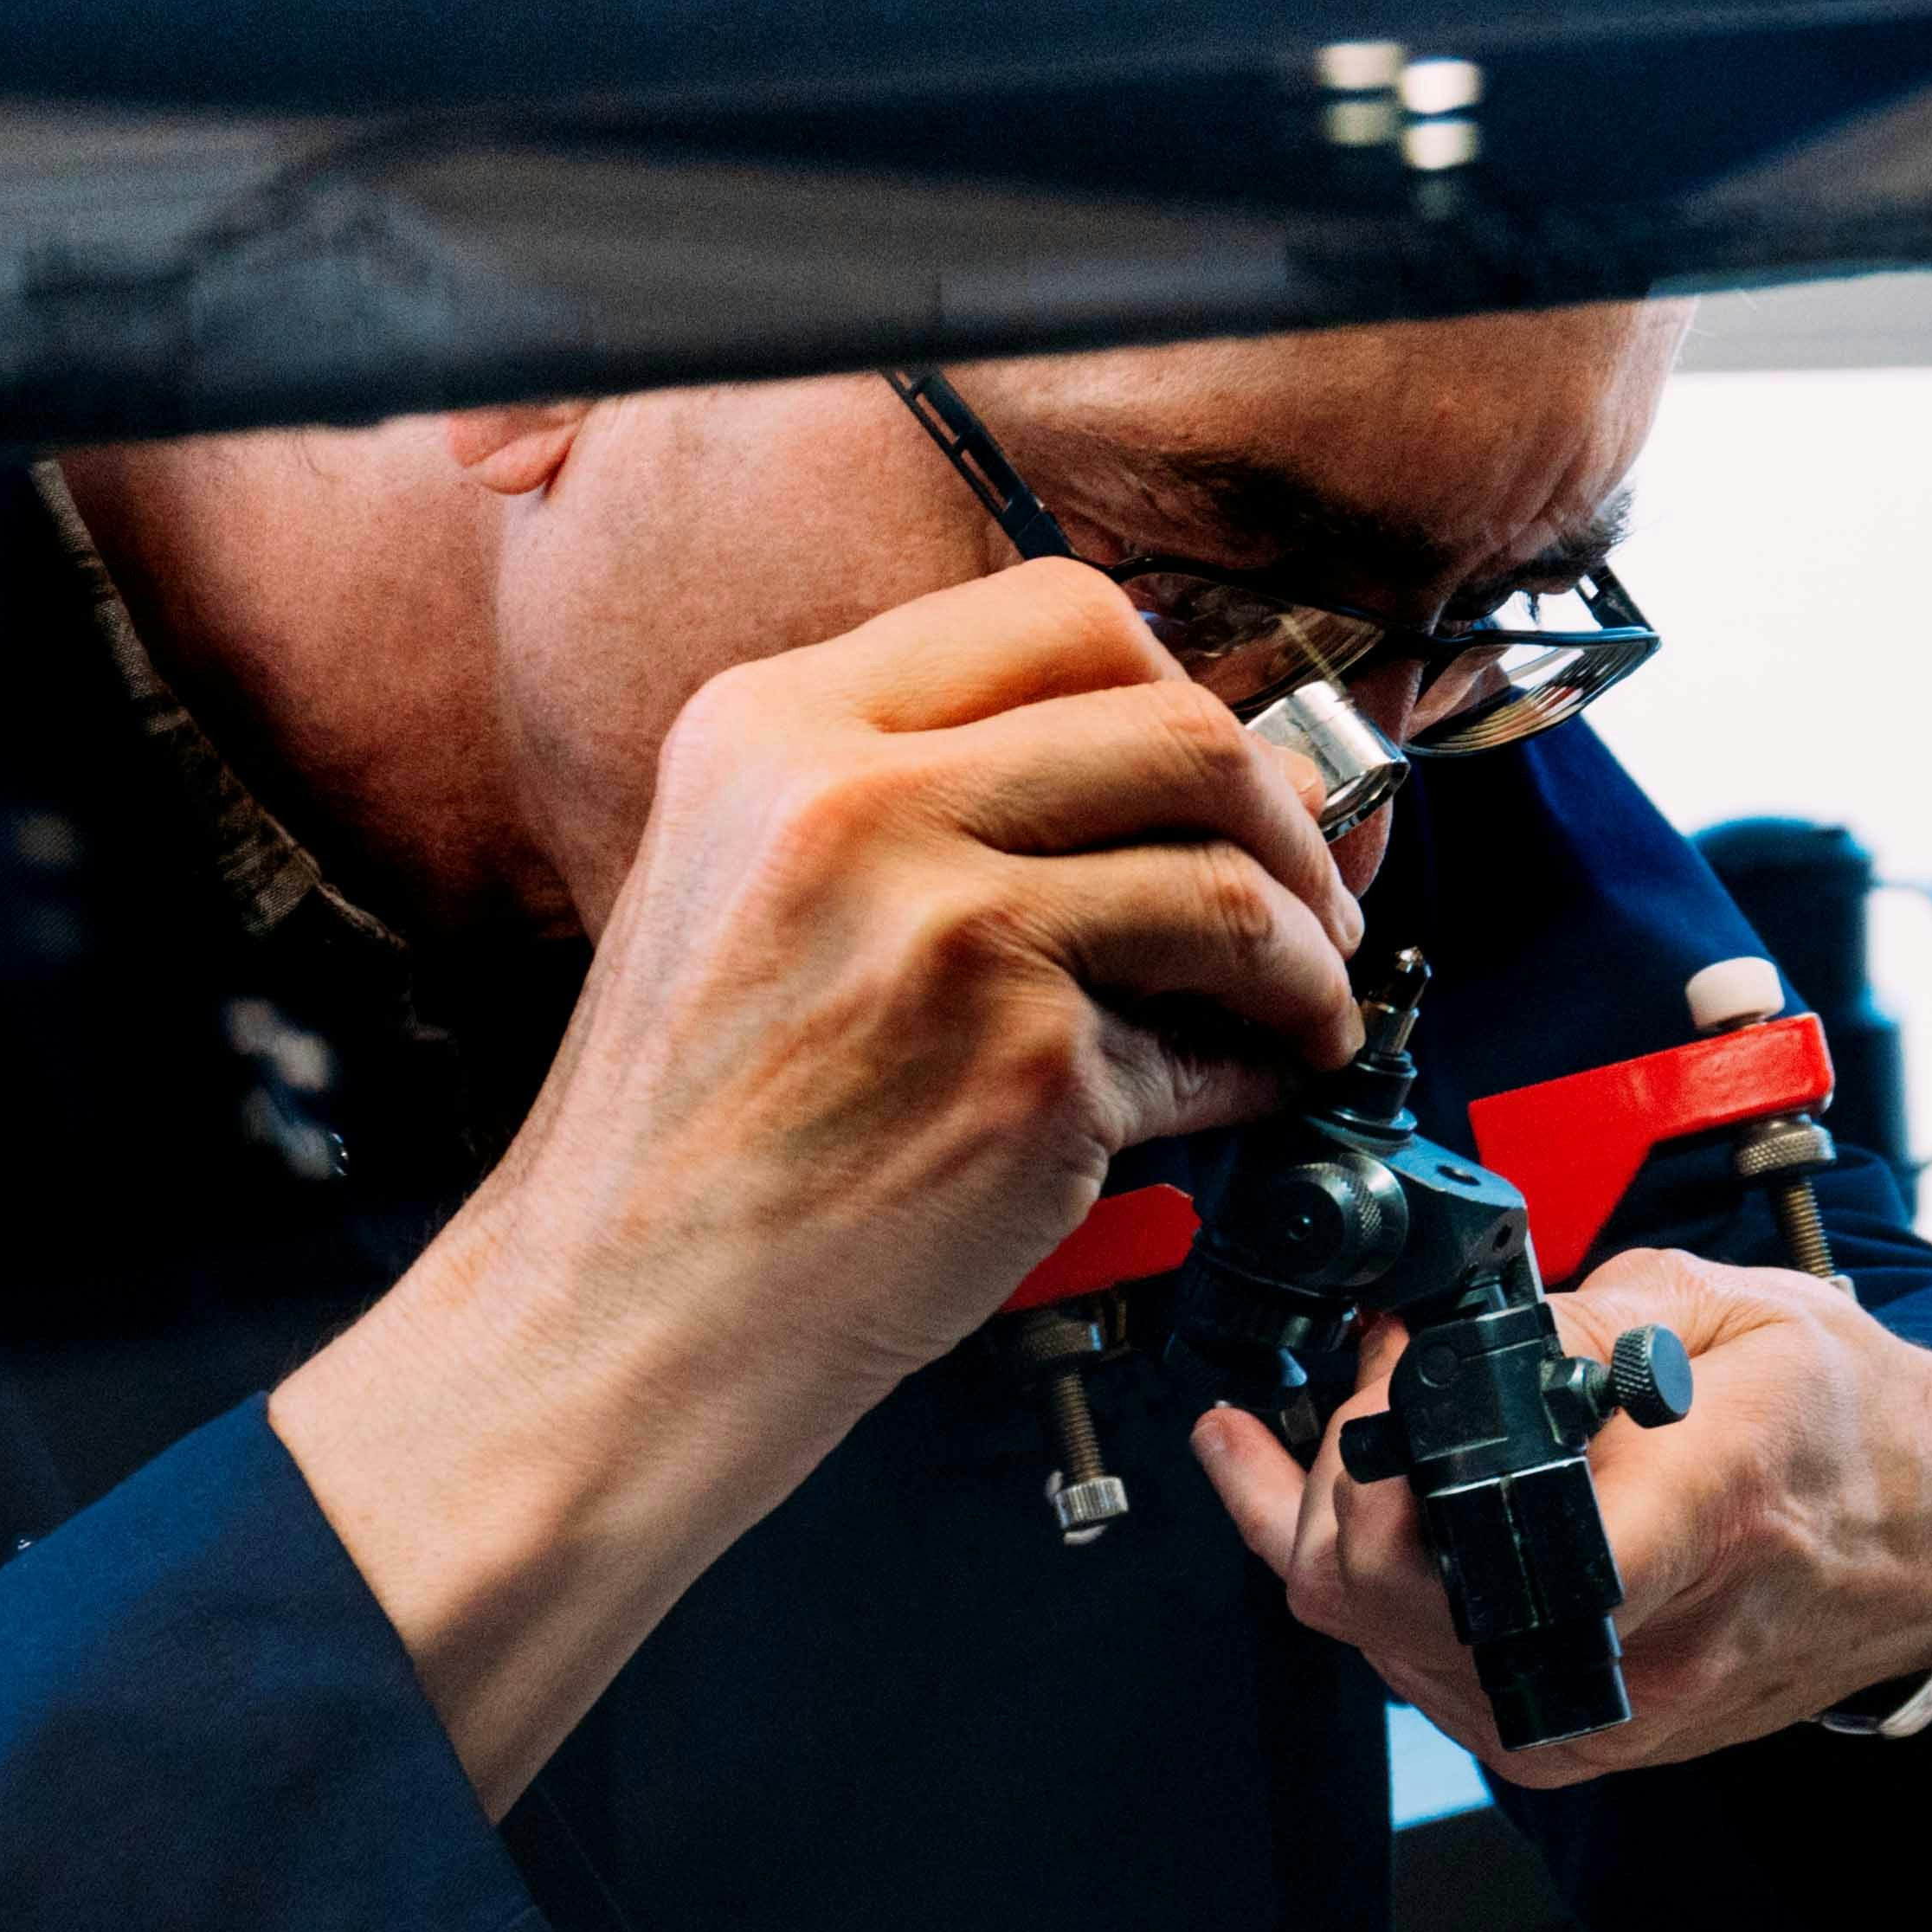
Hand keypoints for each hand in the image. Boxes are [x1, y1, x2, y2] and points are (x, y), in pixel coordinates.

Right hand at [279, 559, 1361, 1805]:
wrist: (619, 1316)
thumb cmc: (687, 1130)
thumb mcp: (735, 880)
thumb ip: (900, 793)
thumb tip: (1140, 764)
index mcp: (779, 731)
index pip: (1059, 616)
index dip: (1181, 683)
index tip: (1215, 763)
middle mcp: (859, 805)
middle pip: (1181, 727)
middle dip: (1287, 816)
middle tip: (1311, 890)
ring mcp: (950, 935)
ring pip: (1230, 884)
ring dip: (1310, 954)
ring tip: (1304, 1004)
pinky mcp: (1026, 1072)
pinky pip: (1211, 1047)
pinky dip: (1256, 1073)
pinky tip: (1235, 1095)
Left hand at [1191, 1248, 1931, 1782]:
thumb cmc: (1850, 1427)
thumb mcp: (1736, 1312)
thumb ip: (1583, 1322)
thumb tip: (1453, 1350)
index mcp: (1695, 1523)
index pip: (1497, 1554)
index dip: (1392, 1463)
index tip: (1396, 1372)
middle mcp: (1636, 1651)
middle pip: (1382, 1601)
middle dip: (1333, 1470)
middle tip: (1376, 1376)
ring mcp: (1596, 1716)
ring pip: (1369, 1639)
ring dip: (1333, 1520)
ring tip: (1370, 1420)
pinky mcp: (1570, 1740)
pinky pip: (1408, 1670)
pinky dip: (1358, 1581)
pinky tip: (1333, 1502)